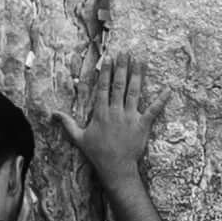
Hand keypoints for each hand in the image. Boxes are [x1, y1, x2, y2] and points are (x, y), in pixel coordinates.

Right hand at [60, 53, 167, 184]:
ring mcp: (130, 117)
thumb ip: (67, 123)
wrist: (115, 167)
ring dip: (137, 76)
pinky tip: (168, 89)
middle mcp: (115, 111)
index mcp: (101, 112)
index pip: (104, 87)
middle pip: (119, 85)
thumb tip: (52, 114)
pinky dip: (161, 100)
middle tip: (125, 53)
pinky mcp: (143, 125)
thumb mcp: (78, 137)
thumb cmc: (96, 153)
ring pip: (134, 92)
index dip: (106, 72)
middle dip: (122, 68)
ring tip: (140, 61)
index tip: (109, 58)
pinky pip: (153, 110)